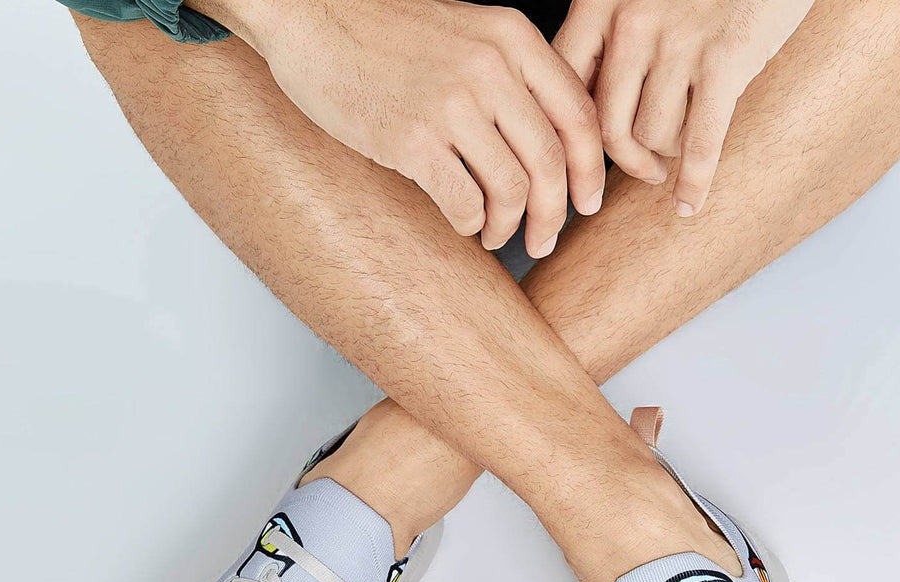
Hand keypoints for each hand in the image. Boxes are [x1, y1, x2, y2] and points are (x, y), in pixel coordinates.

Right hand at [216, 0, 605, 256]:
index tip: (587, 204)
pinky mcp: (412, 139)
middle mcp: (490, 67)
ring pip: (511, 189)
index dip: (589, 171)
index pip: (577, 115)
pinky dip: (471, 225)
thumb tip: (544, 142)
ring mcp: (451, 103)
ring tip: (496, 235)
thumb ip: (509, 73)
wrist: (309, 13)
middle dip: (553, 215)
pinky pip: (465, 202)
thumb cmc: (384, 30)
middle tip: (543, 241)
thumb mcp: (465, 30)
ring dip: (509, 226)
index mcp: (511, 37)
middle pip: (549, 162)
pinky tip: (464, 224)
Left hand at [553, 0, 812, 213]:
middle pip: (607, 128)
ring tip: (675, 157)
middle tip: (643, 170)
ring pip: (652, 136)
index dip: (568, 141)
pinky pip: (700, 142)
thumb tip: (587, 117)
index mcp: (600, 2)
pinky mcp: (726, 59)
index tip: (576, 171)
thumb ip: (609, 40)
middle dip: (624, 164)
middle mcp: (632, 20)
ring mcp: (679, 40)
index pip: (563, 90)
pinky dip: (694, 182)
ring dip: (664, 159)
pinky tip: (688, 204)